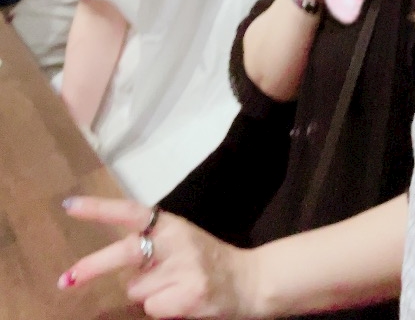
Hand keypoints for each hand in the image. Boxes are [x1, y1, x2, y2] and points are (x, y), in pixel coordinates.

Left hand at [58, 197, 258, 318]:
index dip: (100, 209)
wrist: (249, 281)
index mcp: (171, 224)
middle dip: (92, 267)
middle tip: (65, 281)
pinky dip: (161, 309)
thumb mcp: (181, 242)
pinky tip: (183, 301)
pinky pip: (152, 308)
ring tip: (175, 288)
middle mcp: (176, 241)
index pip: (131, 211)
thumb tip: (111, 264)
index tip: (69, 205)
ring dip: (147, 294)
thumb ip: (151, 246)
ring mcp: (184, 268)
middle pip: (125, 252)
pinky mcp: (189, 295)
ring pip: (137, 290)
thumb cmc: (207, 261)